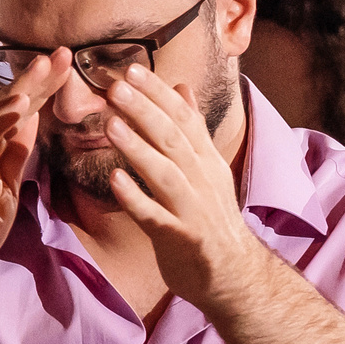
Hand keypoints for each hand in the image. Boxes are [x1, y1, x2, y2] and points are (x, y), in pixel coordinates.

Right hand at [0, 50, 67, 298]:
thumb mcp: (4, 186)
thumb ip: (15, 153)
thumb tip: (31, 117)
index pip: (13, 111)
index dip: (41, 88)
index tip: (69, 66)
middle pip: (3, 105)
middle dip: (34, 79)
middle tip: (65, 53)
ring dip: (19, 90)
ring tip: (45, 67)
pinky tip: (17, 107)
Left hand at [100, 64, 263, 308]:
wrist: (233, 275)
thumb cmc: (209, 217)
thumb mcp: (205, 168)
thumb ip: (191, 129)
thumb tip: (182, 85)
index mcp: (206, 160)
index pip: (184, 118)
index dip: (158, 93)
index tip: (131, 68)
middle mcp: (202, 179)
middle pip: (173, 139)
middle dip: (145, 110)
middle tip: (116, 86)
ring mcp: (193, 208)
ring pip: (165, 173)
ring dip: (138, 148)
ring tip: (111, 124)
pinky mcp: (181, 237)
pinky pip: (155, 216)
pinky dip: (136, 197)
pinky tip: (115, 181)